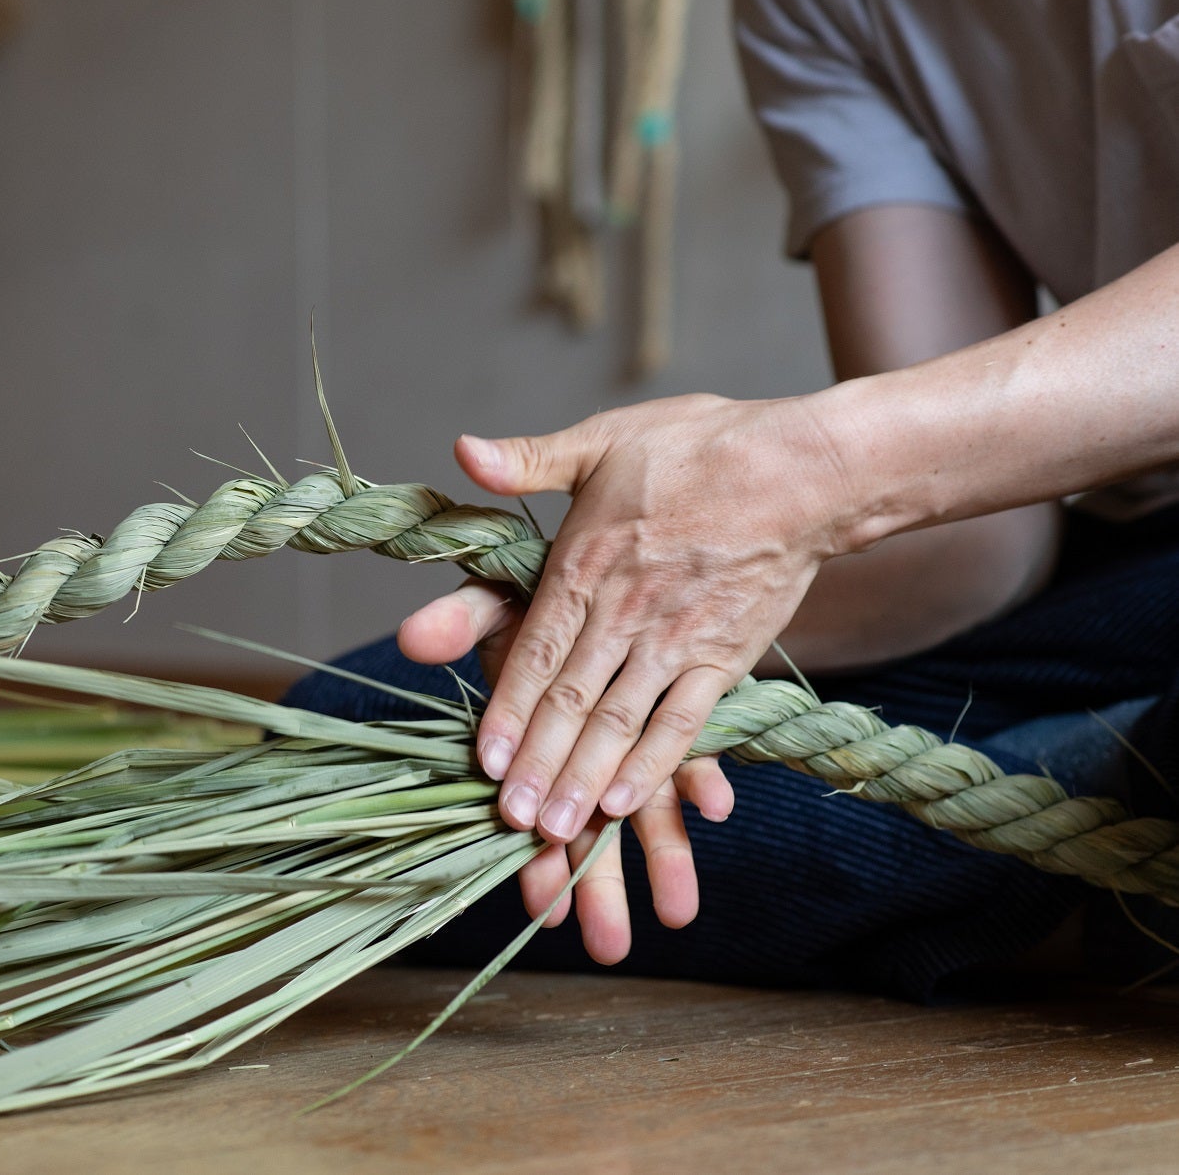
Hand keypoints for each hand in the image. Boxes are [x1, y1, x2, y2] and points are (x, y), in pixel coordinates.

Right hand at [400, 577, 731, 960]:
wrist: (621, 551)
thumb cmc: (541, 589)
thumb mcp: (491, 598)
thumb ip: (457, 622)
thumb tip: (413, 638)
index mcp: (532, 740)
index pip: (529, 811)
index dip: (534, 858)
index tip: (541, 904)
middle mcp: (582, 752)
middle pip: (589, 830)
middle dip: (598, 888)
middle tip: (609, 948)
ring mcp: (631, 740)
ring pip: (646, 810)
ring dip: (664, 860)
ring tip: (678, 915)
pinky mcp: (679, 714)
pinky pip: (692, 755)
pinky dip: (701, 781)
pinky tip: (718, 807)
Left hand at [401, 393, 854, 957]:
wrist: (804, 468)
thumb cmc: (699, 448)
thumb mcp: (604, 438)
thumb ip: (530, 459)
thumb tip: (465, 453)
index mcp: (585, 562)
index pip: (536, 650)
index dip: (508, 709)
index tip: (483, 760)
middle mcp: (625, 611)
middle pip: (571, 700)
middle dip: (537, 764)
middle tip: (509, 820)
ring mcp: (677, 640)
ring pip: (620, 722)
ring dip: (584, 779)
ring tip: (555, 831)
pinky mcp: (725, 659)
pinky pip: (682, 724)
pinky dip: (653, 766)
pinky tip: (624, 804)